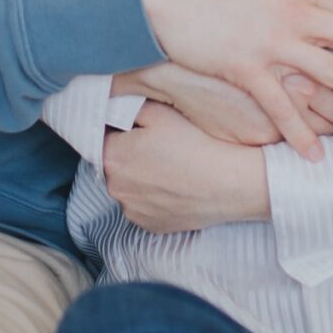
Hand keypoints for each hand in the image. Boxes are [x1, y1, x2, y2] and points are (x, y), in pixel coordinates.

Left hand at [102, 103, 268, 229]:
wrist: (230, 182)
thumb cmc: (196, 143)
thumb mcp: (160, 111)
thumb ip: (128, 106)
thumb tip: (114, 106)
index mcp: (112, 156)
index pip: (103, 138)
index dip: (121, 131)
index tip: (140, 130)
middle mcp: (115, 187)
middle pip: (115, 164)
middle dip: (130, 155)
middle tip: (160, 148)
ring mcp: (132, 210)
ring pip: (129, 187)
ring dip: (140, 179)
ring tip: (171, 169)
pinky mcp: (149, 226)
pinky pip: (143, 207)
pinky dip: (153, 198)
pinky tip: (175, 187)